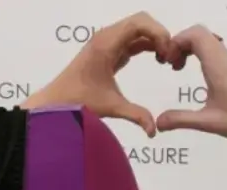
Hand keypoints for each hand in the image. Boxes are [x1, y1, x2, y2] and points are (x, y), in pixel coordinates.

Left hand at [26, 12, 178, 135]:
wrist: (56, 101)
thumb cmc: (79, 101)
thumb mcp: (111, 106)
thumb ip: (136, 115)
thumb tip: (154, 131)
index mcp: (107, 44)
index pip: (140, 23)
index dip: (159, 34)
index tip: (166, 54)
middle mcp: (107, 37)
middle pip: (142, 21)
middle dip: (160, 35)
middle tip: (170, 56)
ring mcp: (107, 42)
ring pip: (138, 28)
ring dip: (155, 39)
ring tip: (166, 59)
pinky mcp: (109, 50)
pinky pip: (133, 39)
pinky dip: (147, 45)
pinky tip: (157, 60)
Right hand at [156, 25, 226, 140]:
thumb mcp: (209, 122)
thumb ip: (182, 120)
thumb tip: (157, 122)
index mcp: (217, 66)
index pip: (196, 36)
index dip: (176, 42)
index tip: (167, 62)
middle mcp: (223, 58)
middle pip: (198, 32)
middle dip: (178, 43)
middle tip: (170, 64)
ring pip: (204, 38)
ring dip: (186, 47)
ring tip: (177, 68)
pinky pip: (210, 47)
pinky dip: (195, 52)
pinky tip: (190, 71)